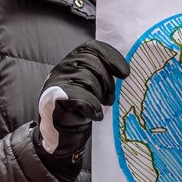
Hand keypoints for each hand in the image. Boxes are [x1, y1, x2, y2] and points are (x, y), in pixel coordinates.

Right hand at [34, 39, 128, 179]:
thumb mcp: (91, 85)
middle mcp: (62, 68)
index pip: (92, 47)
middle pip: (93, 62)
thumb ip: (100, 72)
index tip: (124, 73)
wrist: (61, 134)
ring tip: (100, 106)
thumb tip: (123, 70)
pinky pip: (82, 97)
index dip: (111, 57)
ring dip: (99, 95)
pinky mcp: (56, 99)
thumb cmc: (80, 109)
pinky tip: (94, 115)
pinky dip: (92, 107)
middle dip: (107, 82)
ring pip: (88, 79)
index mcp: (71, 61)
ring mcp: (57, 82)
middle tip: (109, 98)